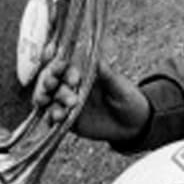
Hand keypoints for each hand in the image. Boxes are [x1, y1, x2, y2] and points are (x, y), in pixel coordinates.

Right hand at [33, 59, 149, 142]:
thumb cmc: (128, 98)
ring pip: (52, 100)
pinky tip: (54, 119)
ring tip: (57, 109)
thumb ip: (108, 76)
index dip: (62, 68)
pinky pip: (55, 119)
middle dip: (50, 83)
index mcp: (84, 74)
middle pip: (55, 83)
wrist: (133, 123)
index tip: (62, 69)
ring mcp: (69, 104)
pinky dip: (52, 118)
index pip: (68, 67)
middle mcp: (73, 87)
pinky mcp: (69, 120)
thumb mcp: (120, 87)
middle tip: (51, 86)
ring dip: (51, 102)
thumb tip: (98, 59)